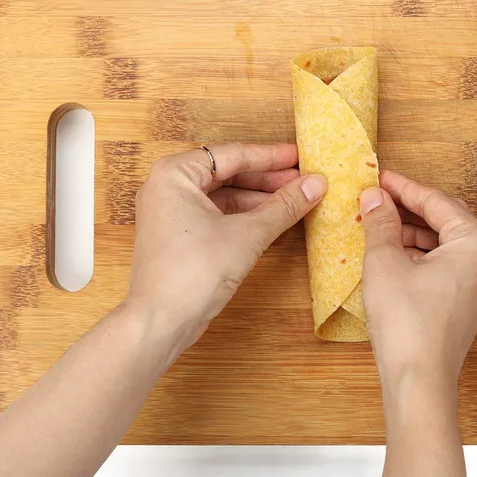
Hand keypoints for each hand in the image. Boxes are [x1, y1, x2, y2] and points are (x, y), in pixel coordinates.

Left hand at [126, 142, 326, 354]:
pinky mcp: (179, 236)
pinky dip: (244, 216)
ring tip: (295, 200)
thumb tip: (316, 184)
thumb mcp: (247, 234)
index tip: (300, 156)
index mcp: (174, 174)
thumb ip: (284, 206)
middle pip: (228, 173)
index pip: (232, 155)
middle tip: (303, 180)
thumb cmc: (192, 274)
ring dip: (259, 199)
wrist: (161, 322)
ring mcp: (171, 213)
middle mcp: (168, 187)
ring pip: (224, 196)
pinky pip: (217, 215)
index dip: (271, 156)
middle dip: (267, 179)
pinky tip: (273, 220)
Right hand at [359, 170, 476, 393]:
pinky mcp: (471, 300)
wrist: (420, 379)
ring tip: (378, 225)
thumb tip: (375, 196)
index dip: (402, 187)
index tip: (378, 177)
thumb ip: (381, 222)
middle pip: (445, 218)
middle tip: (377, 197)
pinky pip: (447, 263)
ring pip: (445, 242)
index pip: (436, 201)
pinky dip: (421, 254)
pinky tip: (393, 253)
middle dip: (409, 208)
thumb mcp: (385, 261)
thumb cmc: (406, 321)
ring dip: (413, 232)